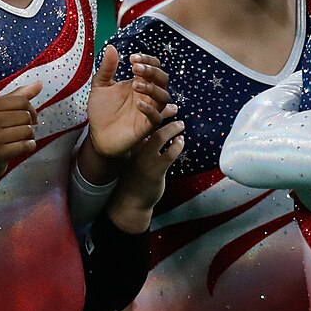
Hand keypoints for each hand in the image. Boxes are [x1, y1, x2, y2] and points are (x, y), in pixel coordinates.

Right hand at [0, 81, 42, 188]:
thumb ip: (18, 97)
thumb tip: (39, 84)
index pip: (21, 101)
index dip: (32, 109)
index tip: (30, 117)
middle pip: (25, 116)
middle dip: (29, 124)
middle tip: (22, 130)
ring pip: (27, 131)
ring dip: (29, 137)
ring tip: (20, 139)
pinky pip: (24, 146)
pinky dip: (29, 146)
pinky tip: (23, 147)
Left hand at [86, 47, 170, 158]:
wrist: (97, 137)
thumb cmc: (101, 112)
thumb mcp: (100, 86)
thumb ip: (107, 68)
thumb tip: (111, 47)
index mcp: (138, 83)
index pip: (153, 68)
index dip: (147, 61)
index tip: (132, 58)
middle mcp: (147, 96)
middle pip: (162, 79)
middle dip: (152, 71)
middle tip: (135, 67)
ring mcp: (148, 111)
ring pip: (163, 97)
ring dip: (152, 88)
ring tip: (135, 84)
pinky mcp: (146, 127)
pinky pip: (156, 117)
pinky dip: (150, 109)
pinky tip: (138, 103)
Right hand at [105, 117, 186, 233]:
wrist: (130, 202)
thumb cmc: (135, 179)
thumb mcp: (135, 159)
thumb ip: (143, 146)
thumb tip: (156, 132)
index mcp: (130, 145)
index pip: (139, 122)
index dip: (150, 112)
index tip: (160, 108)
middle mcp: (136, 150)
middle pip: (149, 124)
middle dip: (163, 115)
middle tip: (175, 115)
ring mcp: (145, 160)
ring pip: (160, 136)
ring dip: (173, 129)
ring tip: (181, 126)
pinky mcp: (155, 171)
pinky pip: (169, 154)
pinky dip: (177, 146)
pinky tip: (180, 142)